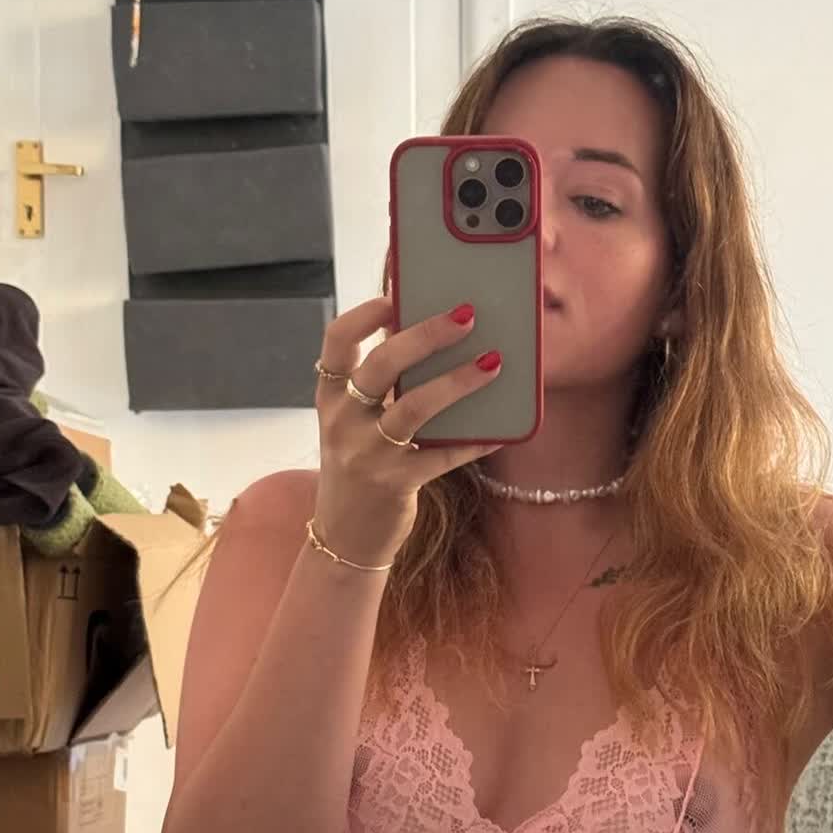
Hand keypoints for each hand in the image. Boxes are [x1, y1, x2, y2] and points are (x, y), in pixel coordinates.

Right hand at [312, 297, 502, 567]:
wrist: (345, 537)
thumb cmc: (361, 465)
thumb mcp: (356, 423)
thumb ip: (383, 386)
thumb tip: (434, 336)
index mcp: (331, 396)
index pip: (337, 341)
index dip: (367, 314)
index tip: (399, 295)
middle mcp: (343, 421)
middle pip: (382, 365)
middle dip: (427, 335)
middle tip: (467, 314)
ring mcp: (367, 454)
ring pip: (414, 407)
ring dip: (458, 381)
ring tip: (495, 361)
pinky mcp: (395, 484)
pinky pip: (442, 455)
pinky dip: (474, 441)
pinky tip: (501, 430)